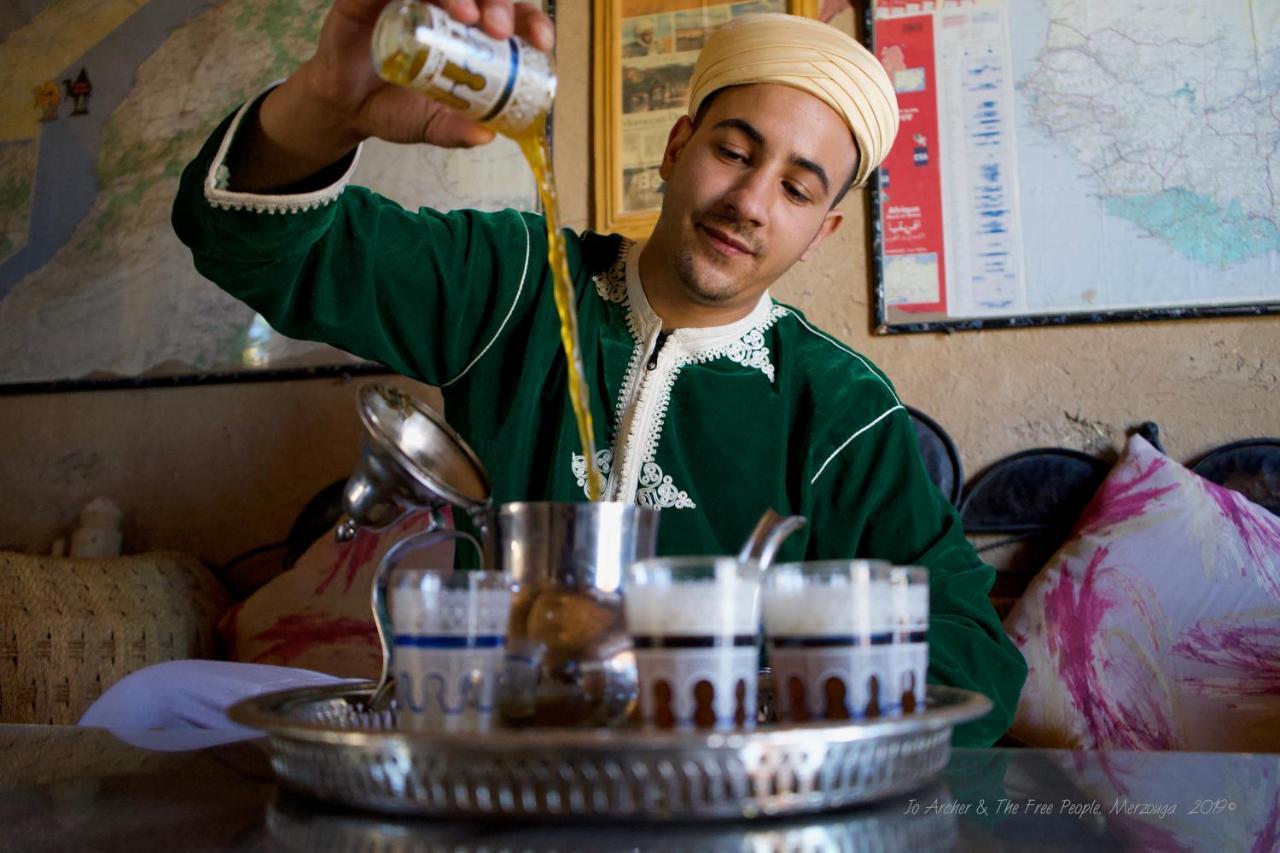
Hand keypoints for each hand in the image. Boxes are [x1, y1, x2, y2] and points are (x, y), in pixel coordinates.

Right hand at [302, 0, 555, 148]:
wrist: (347, 108)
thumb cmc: (396, 107)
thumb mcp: (434, 125)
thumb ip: (458, 131)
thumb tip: (487, 137)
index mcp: (470, 33)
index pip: (511, 15)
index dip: (530, 21)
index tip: (542, 42)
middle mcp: (445, 7)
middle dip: (499, 3)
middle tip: (499, 30)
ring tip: (469, 17)